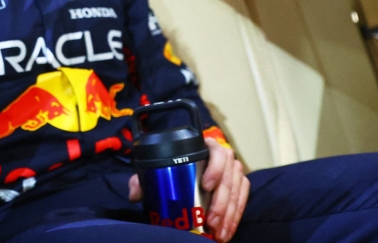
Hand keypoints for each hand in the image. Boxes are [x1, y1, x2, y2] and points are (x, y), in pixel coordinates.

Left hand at [128, 138, 248, 241]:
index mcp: (206, 147)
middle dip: (221, 202)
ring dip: (229, 214)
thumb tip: (135, 194)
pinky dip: (235, 217)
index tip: (206, 186)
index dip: (215, 168)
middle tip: (210, 221)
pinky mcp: (241, 185)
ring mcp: (234, 171)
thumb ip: (143, 180)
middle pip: (228, 177)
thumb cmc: (173, 169)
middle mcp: (225, 157)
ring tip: (218, 232)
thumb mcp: (156, 171)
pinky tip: (226, 231)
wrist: (188, 170)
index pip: (217, 153)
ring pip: (236, 191)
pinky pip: (242, 200)